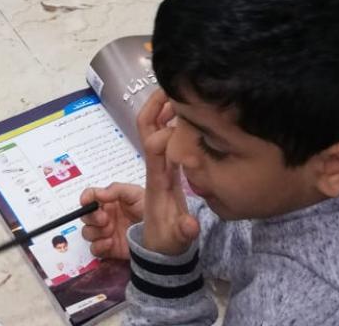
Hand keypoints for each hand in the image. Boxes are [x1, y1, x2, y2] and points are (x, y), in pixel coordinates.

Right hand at [80, 183, 144, 260]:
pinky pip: (95, 250)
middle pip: (86, 216)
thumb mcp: (135, 193)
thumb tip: (97, 194)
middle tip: (105, 219)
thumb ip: (115, 190)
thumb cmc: (150, 208)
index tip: (86, 201)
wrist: (162, 234)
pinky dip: (99, 246)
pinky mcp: (110, 249)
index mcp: (110, 201)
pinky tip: (110, 242)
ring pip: (88, 233)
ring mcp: (107, 234)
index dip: (86, 198)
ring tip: (110, 230)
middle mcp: (106, 216)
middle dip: (92, 217)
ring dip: (95, 231)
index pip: (91, 197)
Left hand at [137, 90, 199, 255]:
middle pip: (146, 129)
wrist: (161, 252)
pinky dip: (171, 121)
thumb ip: (184, 231)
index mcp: (157, 179)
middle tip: (171, 87)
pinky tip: (186, 113)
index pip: (153, 146)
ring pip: (154, 129)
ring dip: (162, 109)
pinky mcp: (166, 168)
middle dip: (153, 106)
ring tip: (180, 92)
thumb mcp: (178, 238)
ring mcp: (159, 166)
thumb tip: (191, 224)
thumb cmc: (168, 242)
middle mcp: (154, 167)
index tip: (183, 116)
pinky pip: (164, 137)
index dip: (166, 131)